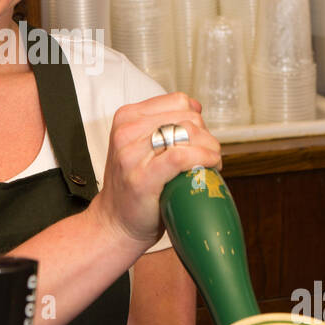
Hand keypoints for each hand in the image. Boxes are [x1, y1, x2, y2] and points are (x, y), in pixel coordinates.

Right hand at [89, 93, 221, 249]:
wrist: (115, 223)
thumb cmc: (133, 188)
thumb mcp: (141, 145)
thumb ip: (164, 123)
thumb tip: (195, 107)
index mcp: (127, 118)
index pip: (178, 101)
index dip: (197, 120)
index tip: (198, 139)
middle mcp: (126, 132)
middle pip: (188, 118)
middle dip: (206, 137)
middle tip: (206, 156)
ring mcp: (132, 154)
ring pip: (189, 133)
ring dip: (210, 149)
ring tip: (208, 164)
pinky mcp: (143, 176)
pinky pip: (183, 156)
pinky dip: (203, 159)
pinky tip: (209, 166)